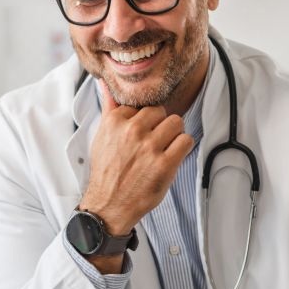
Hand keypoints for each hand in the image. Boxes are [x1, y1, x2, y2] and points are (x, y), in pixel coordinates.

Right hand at [80, 80, 193, 235]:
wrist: (108, 205)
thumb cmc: (107, 171)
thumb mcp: (102, 136)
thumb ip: (109, 108)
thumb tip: (106, 83)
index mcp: (115, 121)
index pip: (143, 106)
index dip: (144, 121)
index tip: (140, 134)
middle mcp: (132, 131)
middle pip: (162, 111)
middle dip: (160, 125)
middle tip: (154, 142)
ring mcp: (149, 147)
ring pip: (177, 123)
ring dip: (173, 136)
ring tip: (163, 149)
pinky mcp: (164, 164)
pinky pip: (186, 141)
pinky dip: (182, 148)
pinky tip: (171, 157)